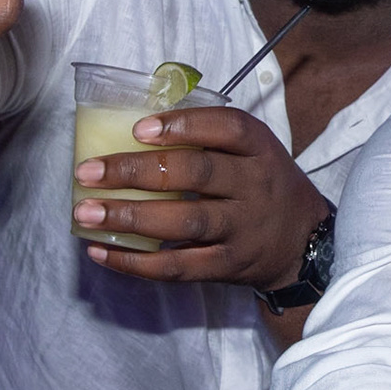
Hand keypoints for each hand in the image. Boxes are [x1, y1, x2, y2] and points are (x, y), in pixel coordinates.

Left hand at [73, 104, 332, 285]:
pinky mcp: (228, 266)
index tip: (138, 128)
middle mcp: (255, 186)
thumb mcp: (254, 151)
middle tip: (87, 172)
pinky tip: (101, 251)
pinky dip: (136, 262)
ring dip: (130, 217)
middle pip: (196, 173)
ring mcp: (243, 229)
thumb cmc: (263, 185)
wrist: (303, 243)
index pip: (227, 128)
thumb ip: (208, 135)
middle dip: (136, 171)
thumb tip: (135, 122)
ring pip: (184, 222)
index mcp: (259, 148)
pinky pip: (179, 267)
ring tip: (86, 213)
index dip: (182, 126)